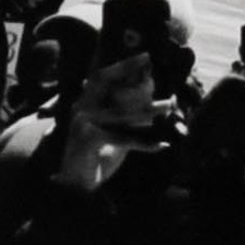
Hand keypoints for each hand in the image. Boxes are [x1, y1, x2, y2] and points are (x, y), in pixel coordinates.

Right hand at [58, 52, 161, 192]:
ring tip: (169, 106)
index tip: (145, 56)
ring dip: (149, 109)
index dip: (122, 66)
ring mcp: (83, 124)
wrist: (75, 187)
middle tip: (153, 66)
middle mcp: (81, 109)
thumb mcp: (113, 133)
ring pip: (121, 112)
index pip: (102, 77)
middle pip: (107, 83)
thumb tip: (151, 102)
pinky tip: (162, 146)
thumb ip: (125, 117)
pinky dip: (144, 143)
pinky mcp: (89, 141)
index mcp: (84, 104)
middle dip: (130, 71)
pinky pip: (123, 138)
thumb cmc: (95, 158)